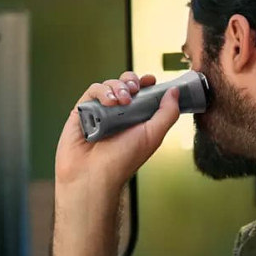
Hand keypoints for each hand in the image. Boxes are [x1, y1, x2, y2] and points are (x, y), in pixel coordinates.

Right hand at [55, 72, 180, 197]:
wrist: (93, 176)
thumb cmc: (122, 162)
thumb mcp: (153, 136)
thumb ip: (167, 113)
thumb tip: (174, 91)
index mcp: (135, 120)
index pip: (142, 93)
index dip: (146, 83)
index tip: (150, 80)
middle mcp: (117, 115)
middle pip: (124, 84)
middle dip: (130, 81)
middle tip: (134, 90)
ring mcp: (99, 112)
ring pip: (108, 85)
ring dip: (117, 86)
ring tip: (122, 100)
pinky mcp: (82, 111)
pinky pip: (92, 92)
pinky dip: (102, 92)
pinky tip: (109, 103)